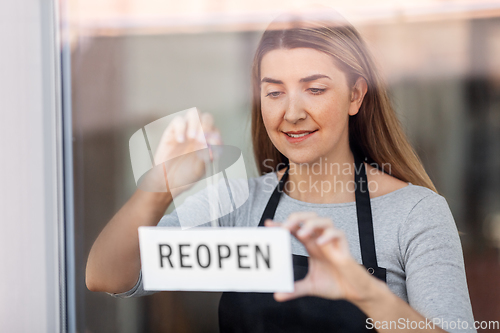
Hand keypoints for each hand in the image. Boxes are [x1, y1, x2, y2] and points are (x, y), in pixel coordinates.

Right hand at [138, 109, 221, 192]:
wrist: (167, 182)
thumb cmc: (185, 176)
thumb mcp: (200, 169)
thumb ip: (206, 157)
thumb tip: (211, 146)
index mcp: (208, 142)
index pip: (216, 132)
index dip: (216, 138)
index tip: (212, 149)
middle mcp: (198, 134)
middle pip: (207, 117)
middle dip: (206, 126)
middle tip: (201, 140)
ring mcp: (186, 131)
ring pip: (194, 113)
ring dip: (195, 123)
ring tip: (192, 138)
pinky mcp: (172, 132)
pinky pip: (178, 121)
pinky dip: (181, 128)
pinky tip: (180, 140)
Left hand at [265, 212, 383, 304]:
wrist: (355, 292)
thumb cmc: (335, 284)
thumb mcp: (310, 286)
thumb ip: (294, 289)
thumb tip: (277, 295)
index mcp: (312, 245)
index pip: (295, 229)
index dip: (283, 224)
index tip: (268, 224)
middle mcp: (321, 240)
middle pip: (309, 218)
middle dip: (296, 218)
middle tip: (285, 227)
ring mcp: (333, 242)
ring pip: (324, 221)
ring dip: (311, 224)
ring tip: (301, 234)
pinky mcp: (344, 248)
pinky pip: (339, 234)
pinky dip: (329, 235)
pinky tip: (320, 242)